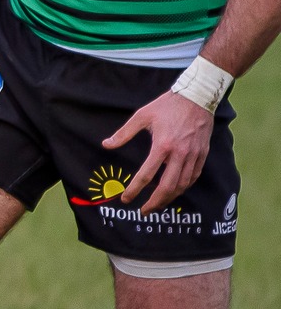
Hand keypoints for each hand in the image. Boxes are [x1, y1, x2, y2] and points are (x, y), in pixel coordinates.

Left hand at [104, 91, 215, 214]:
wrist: (197, 97)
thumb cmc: (167, 106)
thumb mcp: (141, 116)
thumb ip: (123, 133)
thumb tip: (106, 144)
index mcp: (162, 145)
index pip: (147, 175)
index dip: (135, 190)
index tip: (126, 199)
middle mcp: (180, 154)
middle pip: (167, 187)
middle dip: (155, 202)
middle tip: (144, 211)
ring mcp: (193, 155)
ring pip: (182, 185)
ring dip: (169, 198)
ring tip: (157, 205)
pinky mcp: (203, 154)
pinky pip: (194, 177)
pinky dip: (184, 187)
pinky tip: (175, 191)